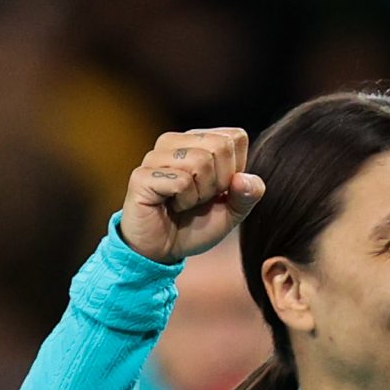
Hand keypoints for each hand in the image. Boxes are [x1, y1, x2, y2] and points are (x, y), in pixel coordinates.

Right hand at [117, 128, 264, 263]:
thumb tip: (244, 179)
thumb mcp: (232, 213)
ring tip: (184, 203)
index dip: (234, 171)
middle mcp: (175, 142)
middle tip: (199, 199)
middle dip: (218, 182)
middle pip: (220, 146)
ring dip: (200, 194)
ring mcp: (156, 156)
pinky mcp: (142, 175)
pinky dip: (184, 202)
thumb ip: (248, 194)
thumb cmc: (194, 226)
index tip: (217, 190)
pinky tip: (171, 206)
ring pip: (200, 161)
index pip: (236, 137)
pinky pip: (181, 182)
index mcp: (197, 141)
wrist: (162, 252)